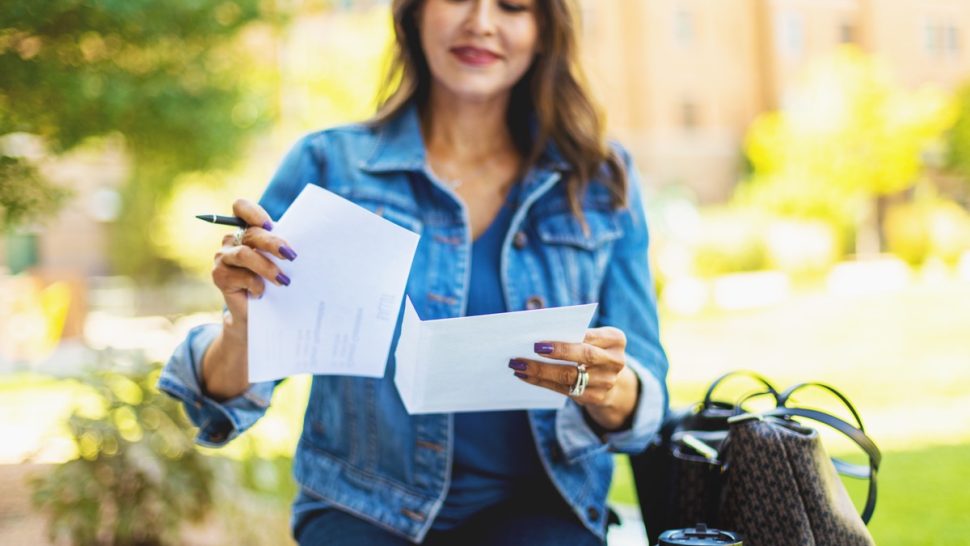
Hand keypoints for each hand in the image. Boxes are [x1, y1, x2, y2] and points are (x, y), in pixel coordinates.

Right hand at [211, 198, 297, 328]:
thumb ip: (282, 246)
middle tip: (291, 255)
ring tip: (284, 281)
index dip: (253, 212)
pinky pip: (240, 276)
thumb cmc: (273, 278)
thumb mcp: (279, 259)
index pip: (240, 207)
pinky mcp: (219, 276)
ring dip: (267, 267)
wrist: (259, 310)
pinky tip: (262, 293)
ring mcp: (223, 257)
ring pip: (244, 254)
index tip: (270, 225)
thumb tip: (301, 244)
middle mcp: (232, 239)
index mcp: (247, 229)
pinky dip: (255, 285)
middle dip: (272, 243)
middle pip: (250, 233)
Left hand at [509, 327, 639, 430]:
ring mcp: (608, 382)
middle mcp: (616, 361)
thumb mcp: (591, 338)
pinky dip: (542, 382)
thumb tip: (539, 332)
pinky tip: (525, 376)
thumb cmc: (591, 349)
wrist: (609, 378)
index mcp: (616, 339)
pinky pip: (564, 390)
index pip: (589, 337)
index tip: (540, 342)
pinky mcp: (596, 397)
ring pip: (570, 376)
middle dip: (556, 354)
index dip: (566, 341)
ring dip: (541, 371)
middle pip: (584, 357)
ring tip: (519, 365)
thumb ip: (573, 334)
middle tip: (530, 351)